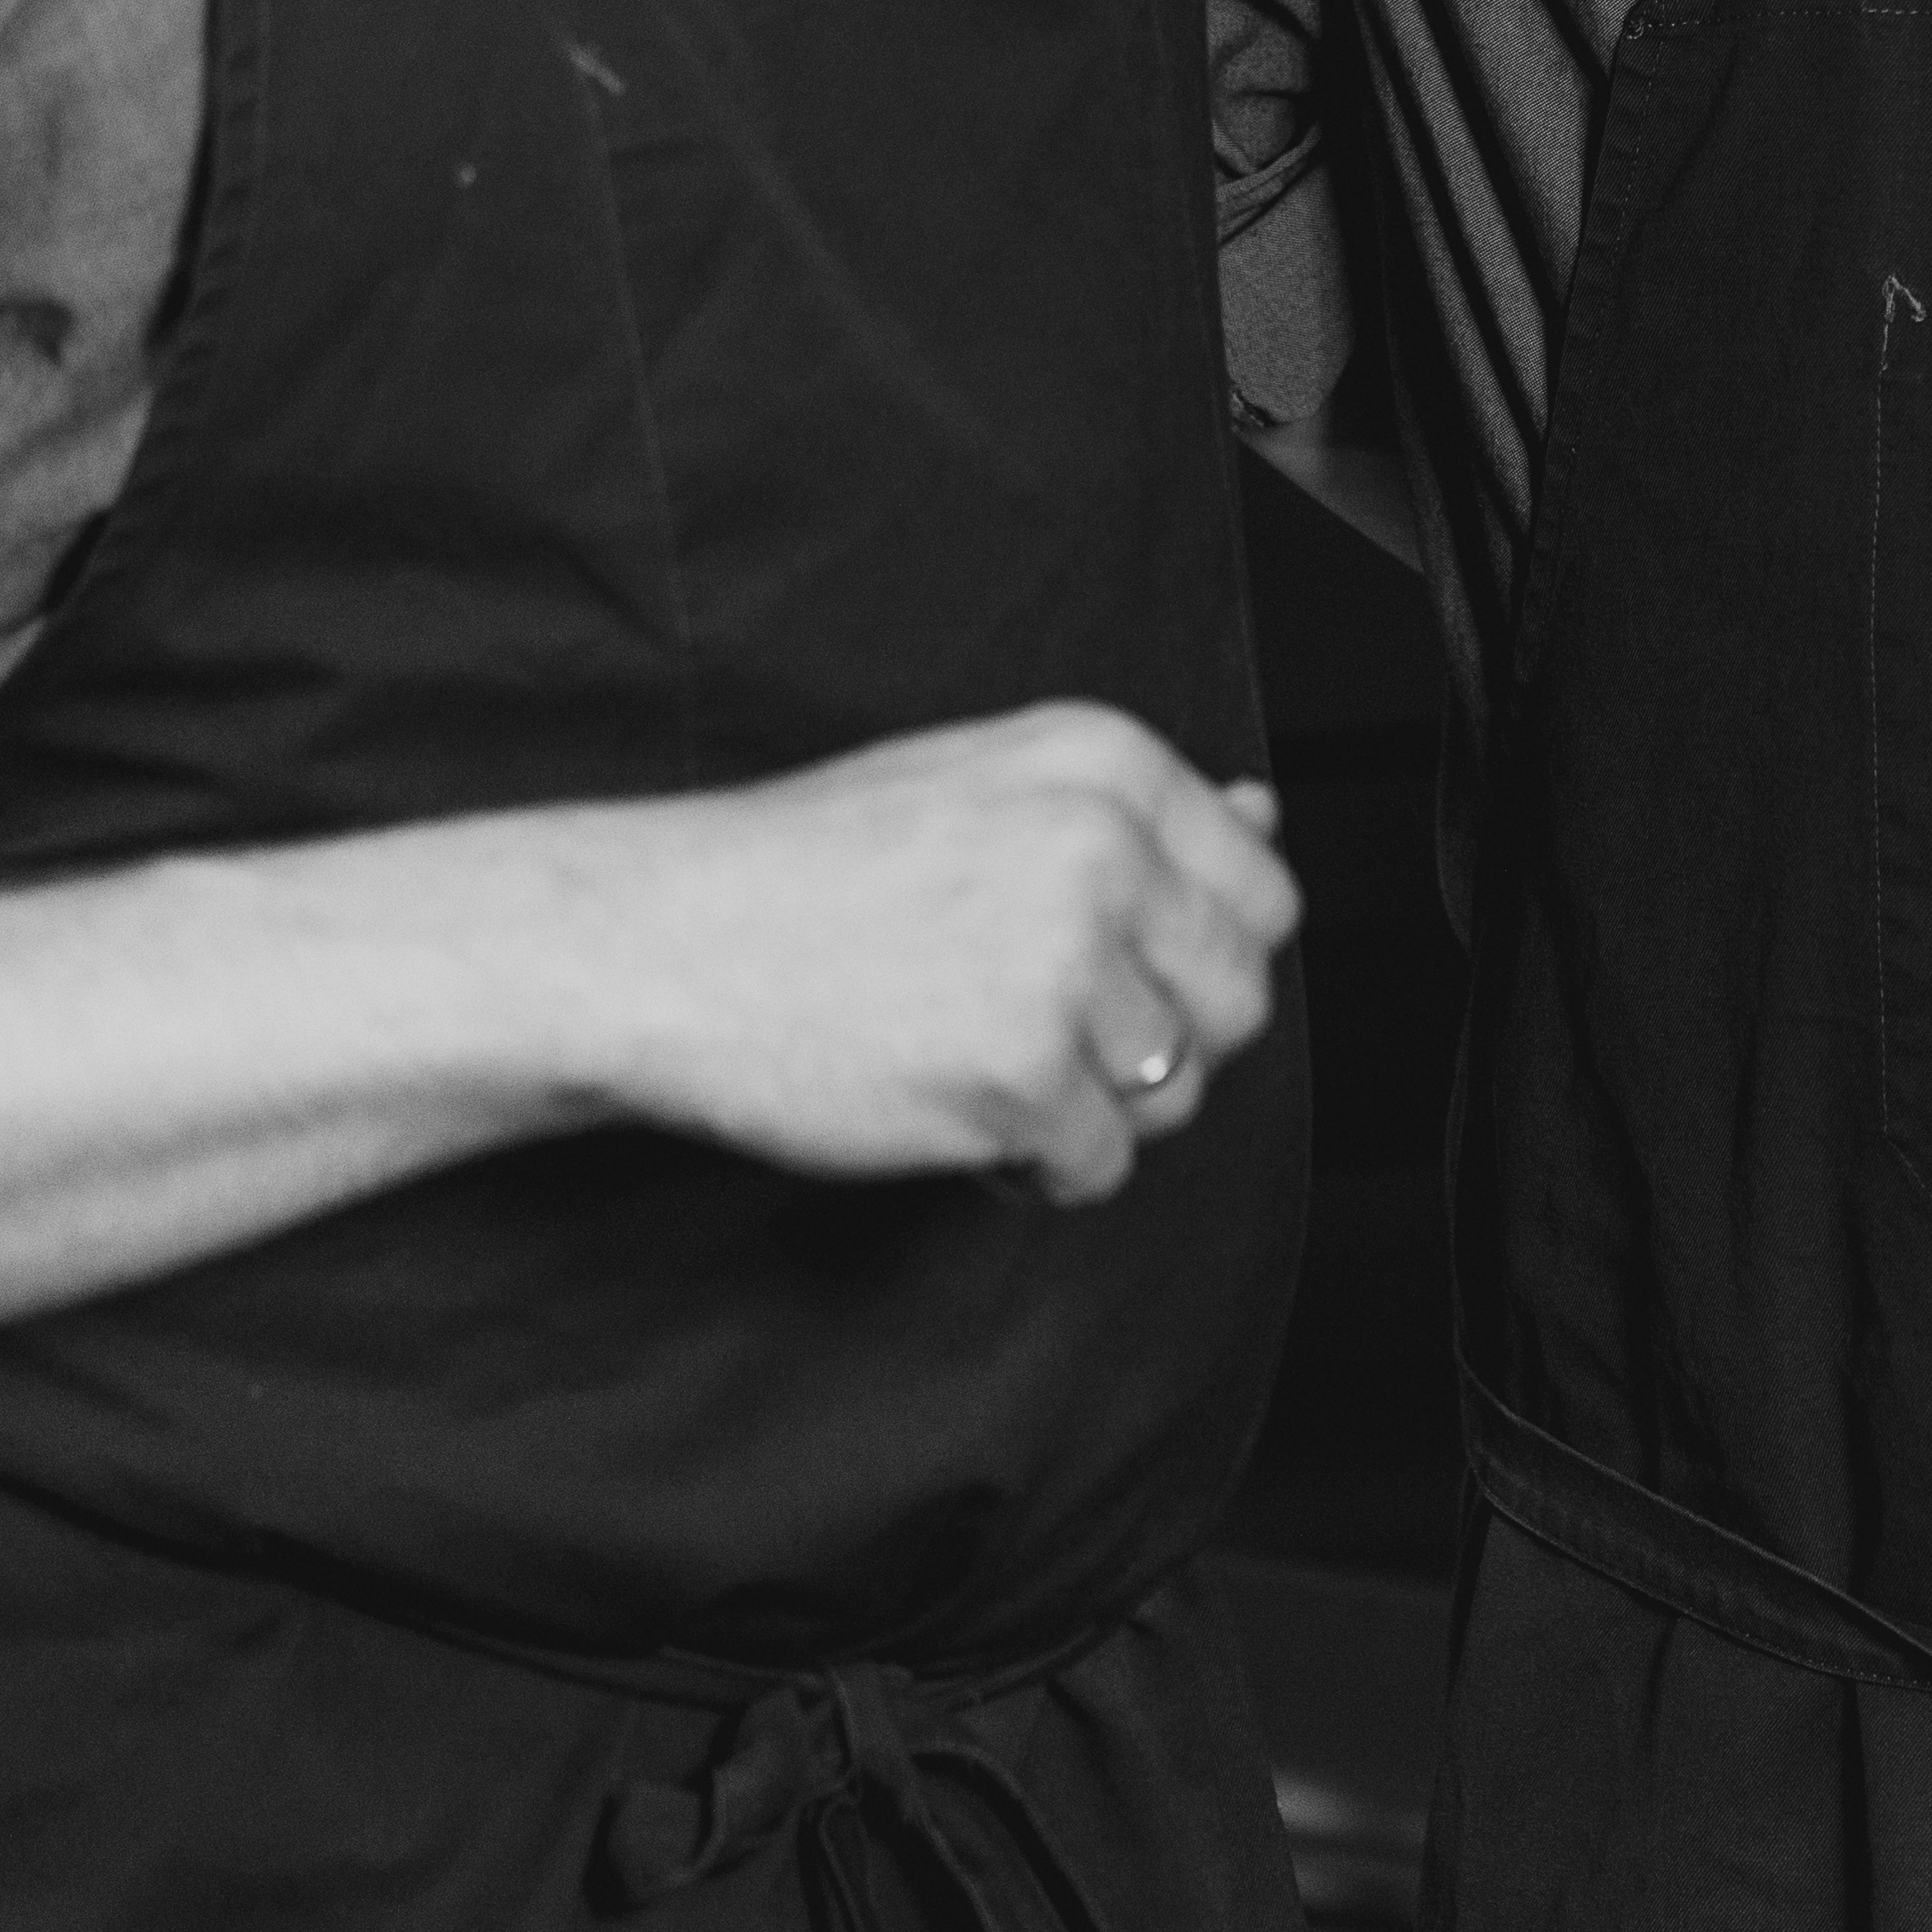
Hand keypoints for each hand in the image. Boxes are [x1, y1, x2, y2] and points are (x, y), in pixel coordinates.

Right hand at [553, 705, 1300, 1208]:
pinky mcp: (1019, 1076)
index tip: (1123, 974)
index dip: (1200, 957)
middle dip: (1161, 1042)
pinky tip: (955, 1111)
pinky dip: (1036, 1163)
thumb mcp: (988, 786)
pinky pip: (1098, 1163)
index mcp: (1109, 768)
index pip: (1265, 895)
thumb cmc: (818, 867)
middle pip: (1239, 1001)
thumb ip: (1134, 813)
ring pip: (1175, 1092)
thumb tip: (1268, 812)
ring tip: (985, 1065)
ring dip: (1094, 1106)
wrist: (663, 939)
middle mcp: (1105, 852)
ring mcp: (1064, 964)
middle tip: (1051, 1037)